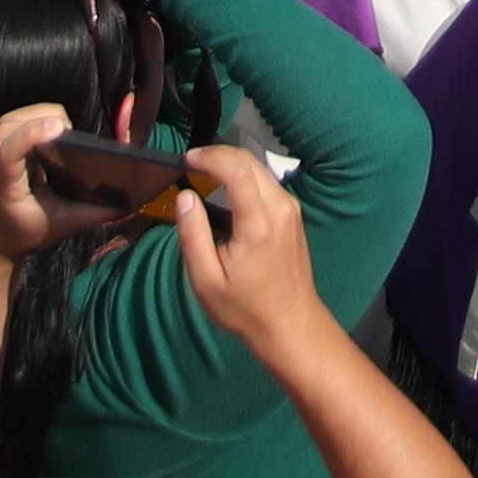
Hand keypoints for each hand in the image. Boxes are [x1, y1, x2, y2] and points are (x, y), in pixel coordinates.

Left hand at [0, 101, 89, 269]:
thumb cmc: (26, 229)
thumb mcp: (62, 225)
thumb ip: (95, 213)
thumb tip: (129, 202)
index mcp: (5, 183)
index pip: (10, 152)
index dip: (32, 134)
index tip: (62, 129)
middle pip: (23, 123)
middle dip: (52, 125)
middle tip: (72, 144)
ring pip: (25, 114)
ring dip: (48, 118)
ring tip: (64, 138)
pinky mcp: (3, 137)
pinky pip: (23, 115)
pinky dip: (42, 118)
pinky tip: (53, 134)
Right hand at [165, 144, 317, 350]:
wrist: (290, 323)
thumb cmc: (247, 308)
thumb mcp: (207, 280)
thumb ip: (193, 235)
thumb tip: (184, 198)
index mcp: (258, 225)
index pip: (238, 169)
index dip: (211, 156)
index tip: (188, 158)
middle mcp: (280, 210)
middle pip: (250, 161)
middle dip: (219, 154)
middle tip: (192, 163)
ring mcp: (290, 210)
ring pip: (260, 169)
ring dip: (232, 164)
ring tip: (204, 174)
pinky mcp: (292, 214)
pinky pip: (267, 183)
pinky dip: (244, 177)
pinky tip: (226, 190)